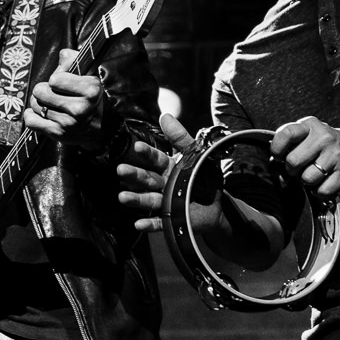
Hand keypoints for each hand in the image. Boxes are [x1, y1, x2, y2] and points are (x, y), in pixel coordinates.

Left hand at [23, 49, 107, 147]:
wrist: (99, 127)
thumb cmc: (89, 97)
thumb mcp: (88, 76)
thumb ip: (74, 60)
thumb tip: (63, 55)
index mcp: (91, 90)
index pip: (54, 79)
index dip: (56, 79)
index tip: (63, 83)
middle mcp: (81, 108)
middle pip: (40, 91)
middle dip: (44, 90)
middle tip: (54, 94)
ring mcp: (69, 123)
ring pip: (35, 105)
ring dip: (39, 103)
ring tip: (51, 105)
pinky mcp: (58, 135)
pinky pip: (30, 120)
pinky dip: (32, 116)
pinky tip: (43, 115)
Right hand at [115, 112, 195, 233]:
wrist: (219, 206)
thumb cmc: (205, 177)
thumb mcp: (197, 154)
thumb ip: (180, 137)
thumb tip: (165, 115)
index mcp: (169, 167)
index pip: (155, 159)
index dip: (147, 153)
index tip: (137, 146)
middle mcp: (163, 184)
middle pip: (147, 179)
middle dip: (134, 175)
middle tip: (121, 170)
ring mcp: (165, 202)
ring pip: (148, 200)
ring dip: (135, 199)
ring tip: (122, 197)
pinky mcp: (170, 219)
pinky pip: (159, 223)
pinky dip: (149, 224)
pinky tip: (138, 223)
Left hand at [270, 116, 339, 198]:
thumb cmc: (324, 145)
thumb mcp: (307, 136)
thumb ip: (289, 146)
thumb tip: (275, 170)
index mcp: (310, 126)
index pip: (286, 134)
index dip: (276, 149)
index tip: (278, 155)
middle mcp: (324, 138)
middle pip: (293, 161)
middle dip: (291, 169)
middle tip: (298, 168)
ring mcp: (336, 155)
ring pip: (307, 178)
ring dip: (306, 181)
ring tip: (312, 174)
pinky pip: (323, 190)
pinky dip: (319, 191)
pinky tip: (322, 183)